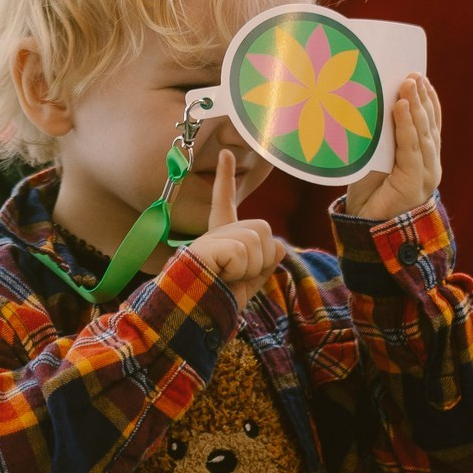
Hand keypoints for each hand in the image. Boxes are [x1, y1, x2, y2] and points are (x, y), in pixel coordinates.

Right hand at [185, 150, 287, 313]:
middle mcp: (214, 233)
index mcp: (222, 239)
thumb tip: (279, 245)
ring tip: (228, 278)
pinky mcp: (207, 246)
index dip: (225, 178)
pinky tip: (221, 277)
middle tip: (239, 276)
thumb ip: (265, 264)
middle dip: (262, 258)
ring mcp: (210, 238)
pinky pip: (243, 251)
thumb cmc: (217, 303)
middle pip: (262, 229)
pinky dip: (240, 271)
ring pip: (257, 239)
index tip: (226, 153)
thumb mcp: (249, 284)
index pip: (227, 204)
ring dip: (252, 267)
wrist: (193, 318)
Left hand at [346, 75, 441, 222]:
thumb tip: (368, 106)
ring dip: (416, 105)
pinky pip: (411, 148)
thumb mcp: (374, 160)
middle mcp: (430, 165)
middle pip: (428, 125)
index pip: (430, 124)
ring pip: (422, 133)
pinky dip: (406, 126)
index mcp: (423, 159)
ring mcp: (425, 175)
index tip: (421, 77)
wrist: (365, 229)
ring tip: (409, 82)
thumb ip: (380, 139)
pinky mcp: (414, 183)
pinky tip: (402, 107)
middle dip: (422, 97)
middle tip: (413, 73)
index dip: (428, 100)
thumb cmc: (368, 194)